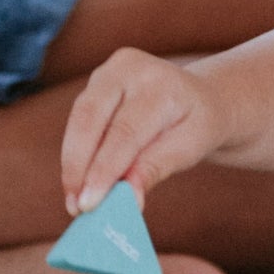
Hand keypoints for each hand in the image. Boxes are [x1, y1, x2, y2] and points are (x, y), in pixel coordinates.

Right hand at [59, 48, 226, 215]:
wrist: (201, 98)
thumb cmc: (198, 124)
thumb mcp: (190, 147)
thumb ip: (157, 167)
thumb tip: (128, 199)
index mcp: (161, 82)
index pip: (125, 131)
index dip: (104, 169)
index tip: (90, 204)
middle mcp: (130, 67)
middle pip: (90, 117)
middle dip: (78, 165)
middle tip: (76, 206)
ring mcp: (108, 71)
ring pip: (77, 118)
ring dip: (72, 163)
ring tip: (74, 201)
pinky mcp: (96, 83)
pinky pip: (77, 120)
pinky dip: (76, 154)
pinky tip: (78, 182)